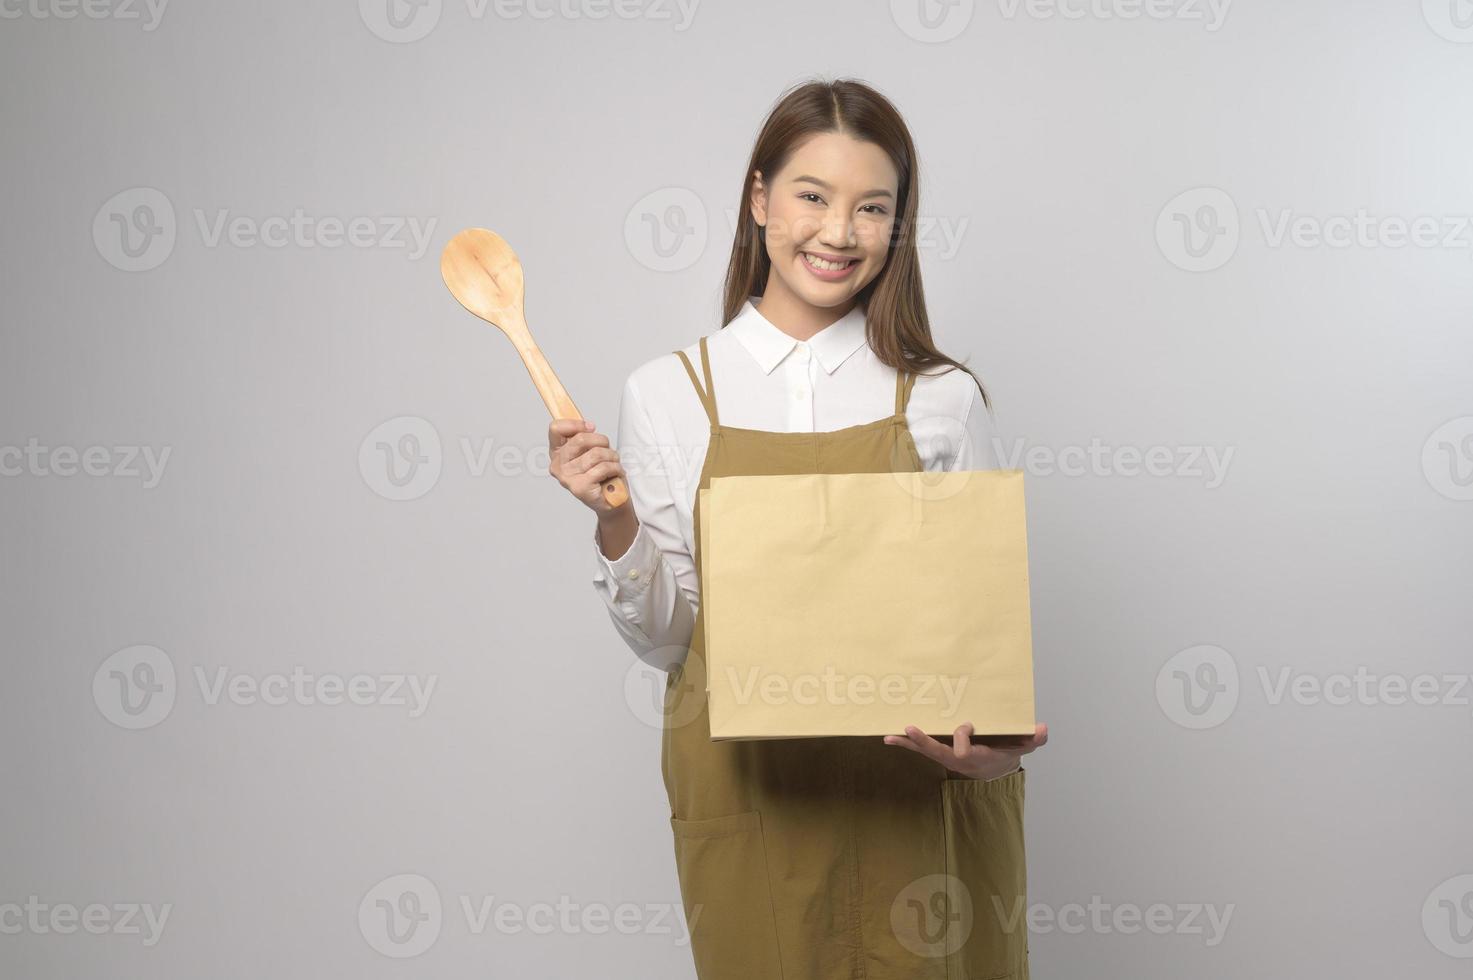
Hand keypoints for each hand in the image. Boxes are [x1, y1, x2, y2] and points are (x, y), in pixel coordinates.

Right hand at [549, 418, 627, 515]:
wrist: (612, 500)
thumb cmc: (602, 474)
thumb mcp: (591, 450)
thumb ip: (584, 436)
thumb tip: (587, 425)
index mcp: (557, 453)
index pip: (556, 429)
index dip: (576, 424)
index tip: (590, 427)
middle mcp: (558, 466)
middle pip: (580, 439)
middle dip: (602, 441)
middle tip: (608, 450)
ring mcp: (567, 478)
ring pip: (596, 453)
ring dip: (612, 457)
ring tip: (613, 464)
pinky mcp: (580, 488)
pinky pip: (603, 468)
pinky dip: (615, 468)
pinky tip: (615, 474)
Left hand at [884, 722, 1048, 779]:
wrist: (994, 767)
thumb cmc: (1008, 751)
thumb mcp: (1024, 746)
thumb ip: (1034, 739)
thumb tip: (1042, 729)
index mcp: (976, 756)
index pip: (964, 748)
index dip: (962, 737)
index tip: (968, 725)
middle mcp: (957, 758)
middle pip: (938, 751)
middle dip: (924, 741)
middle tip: (909, 728)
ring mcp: (946, 755)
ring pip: (925, 750)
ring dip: (907, 742)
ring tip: (888, 735)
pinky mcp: (940, 751)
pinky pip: (920, 748)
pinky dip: (905, 743)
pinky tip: (888, 737)